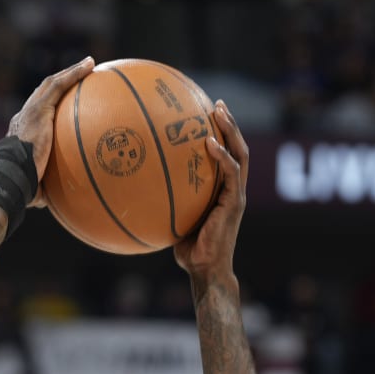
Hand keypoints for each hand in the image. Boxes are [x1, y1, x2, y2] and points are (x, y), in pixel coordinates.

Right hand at [7, 56, 94, 205]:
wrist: (12, 175)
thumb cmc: (22, 185)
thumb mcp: (35, 186)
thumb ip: (45, 187)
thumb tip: (56, 201)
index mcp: (22, 133)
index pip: (37, 115)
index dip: (49, 107)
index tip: (63, 106)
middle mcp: (24, 117)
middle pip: (43, 94)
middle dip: (60, 83)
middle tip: (79, 76)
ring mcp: (31, 110)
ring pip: (51, 84)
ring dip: (70, 73)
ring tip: (89, 64)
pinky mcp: (39, 108)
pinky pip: (59, 85)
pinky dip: (74, 74)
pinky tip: (90, 65)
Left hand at [173, 99, 247, 283]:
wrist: (205, 269)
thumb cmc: (187, 248)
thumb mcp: (173, 217)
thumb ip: (165, 199)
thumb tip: (134, 186)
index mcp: (222, 190)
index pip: (226, 155)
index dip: (221, 134)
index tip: (208, 113)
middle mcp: (233, 188)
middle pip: (237, 147)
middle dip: (229, 124)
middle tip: (217, 104)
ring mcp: (236, 194)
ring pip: (240, 154)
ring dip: (231, 131)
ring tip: (219, 112)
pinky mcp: (235, 202)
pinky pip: (230, 173)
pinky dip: (222, 156)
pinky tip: (209, 142)